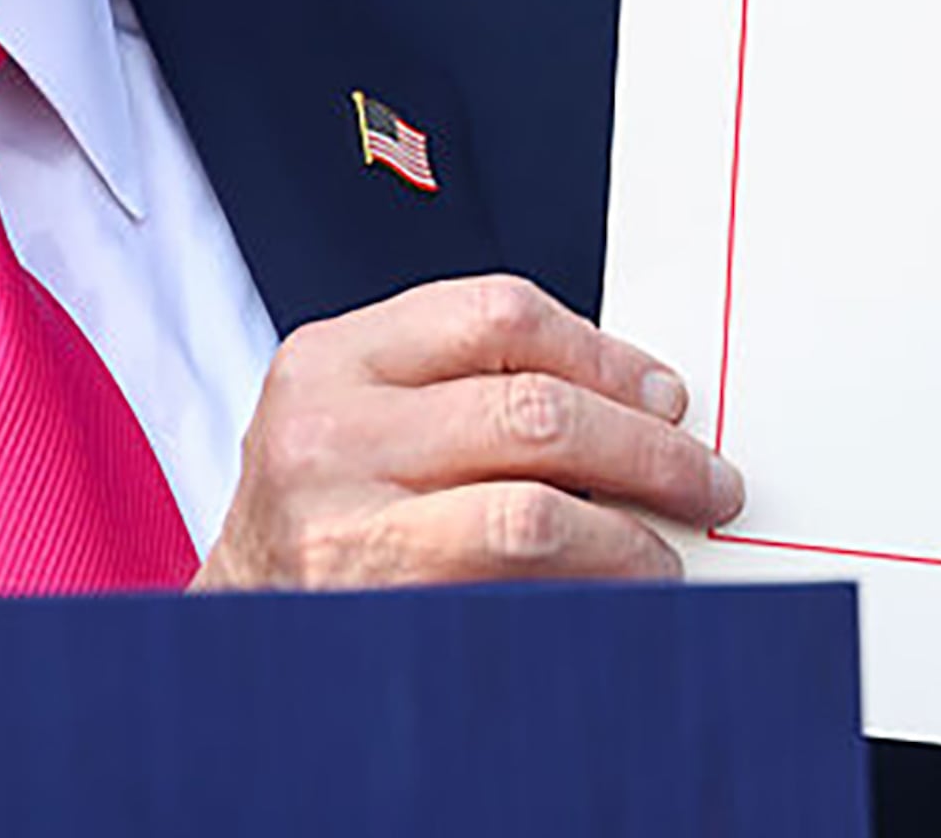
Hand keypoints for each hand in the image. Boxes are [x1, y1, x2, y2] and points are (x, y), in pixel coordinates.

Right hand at [193, 275, 743, 590]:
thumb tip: (638, 403)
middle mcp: (328, 435)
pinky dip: (585, 593)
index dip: (605, 354)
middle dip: (644, 448)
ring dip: (628, 533)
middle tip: (703, 477)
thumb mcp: (362, 412)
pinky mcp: (375, 610)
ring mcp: (344, 529)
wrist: (237, 625)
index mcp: (332, 359)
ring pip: (531, 515)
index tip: (662, 393)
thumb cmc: (319, 511)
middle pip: (531, 412)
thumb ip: (468, 384)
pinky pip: (513, 595)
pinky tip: (614, 593)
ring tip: (664, 550)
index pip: (499, 316)